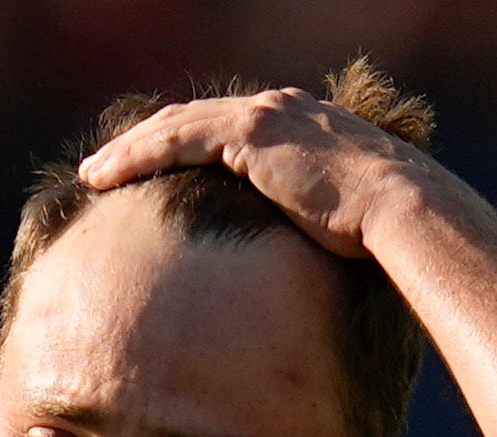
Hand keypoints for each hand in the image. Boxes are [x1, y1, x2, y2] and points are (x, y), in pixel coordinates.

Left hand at [79, 88, 437, 260]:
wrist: (402, 209)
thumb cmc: (389, 230)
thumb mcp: (350, 220)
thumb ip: (322, 223)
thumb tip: (321, 267)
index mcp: (302, 125)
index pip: (228, 129)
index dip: (187, 145)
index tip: (159, 168)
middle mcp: (278, 110)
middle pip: (193, 119)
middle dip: (147, 140)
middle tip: (108, 165)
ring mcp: (263, 117)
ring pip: (175, 125)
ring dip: (128, 148)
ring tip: (93, 172)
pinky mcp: (249, 135)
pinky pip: (175, 140)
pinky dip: (136, 155)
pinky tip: (105, 174)